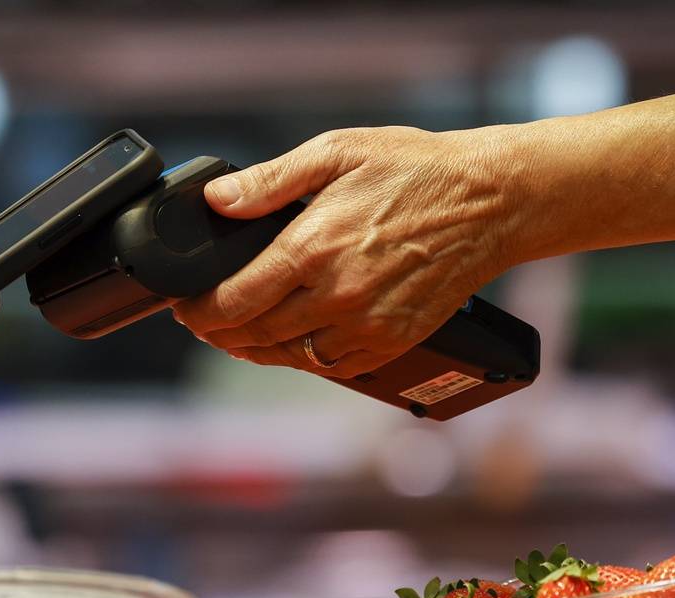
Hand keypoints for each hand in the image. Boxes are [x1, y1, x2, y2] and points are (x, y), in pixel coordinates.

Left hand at [175, 102, 674, 376]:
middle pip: (255, 335)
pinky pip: (334, 366)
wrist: (489, 203)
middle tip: (205, 322)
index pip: (233, 301)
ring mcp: (366, 324)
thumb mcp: (336, 153)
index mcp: (312, 248)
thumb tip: (217, 200)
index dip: (198, 311)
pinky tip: (294, 341)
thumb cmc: (415, 171)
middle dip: (221, 333)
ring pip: (291, 357)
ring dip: (259, 350)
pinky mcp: (393, 341)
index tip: (184, 308)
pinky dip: (306, 358)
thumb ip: (269, 182)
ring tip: (242, 335)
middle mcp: (335, 295)